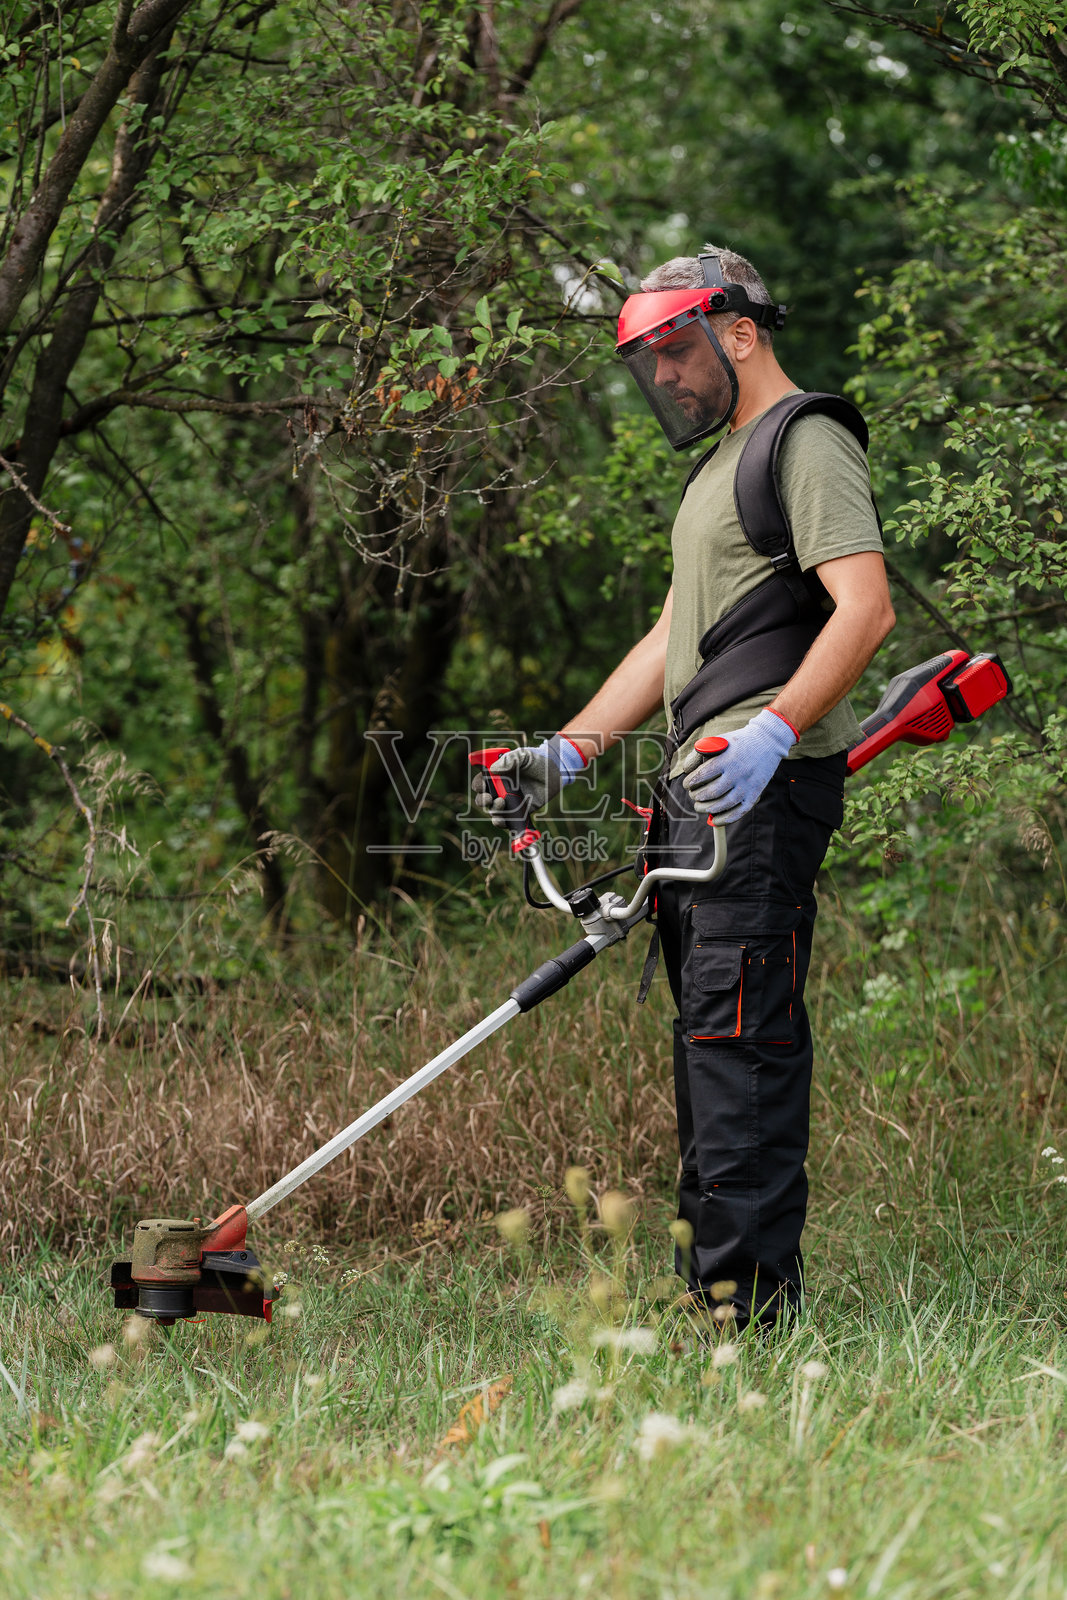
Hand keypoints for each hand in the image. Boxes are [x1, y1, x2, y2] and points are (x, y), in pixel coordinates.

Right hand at [473, 736, 586, 823]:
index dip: (478, 786)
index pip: (479, 783)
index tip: (483, 786)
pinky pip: (507, 821)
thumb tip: (493, 770)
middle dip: (483, 800)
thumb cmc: (537, 760)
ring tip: (502, 803)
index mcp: (496, 776)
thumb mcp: (523, 755)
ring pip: (493, 812)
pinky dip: (503, 823)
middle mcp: (499, 790)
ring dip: (494, 811)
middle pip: (483, 800)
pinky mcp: (518, 812)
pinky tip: (504, 820)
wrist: (555, 771)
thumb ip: (509, 759)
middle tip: (490, 797)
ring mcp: (508, 801)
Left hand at [682, 708, 796, 823]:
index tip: (687, 784)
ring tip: (699, 806)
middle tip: (692, 795)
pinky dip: (726, 819)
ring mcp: (747, 785)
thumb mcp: (720, 740)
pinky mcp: (755, 794)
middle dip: (697, 796)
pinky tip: (715, 820)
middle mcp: (737, 773)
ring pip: (724, 804)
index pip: (702, 775)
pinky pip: (739, 812)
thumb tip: (687, 768)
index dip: (691, 782)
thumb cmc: (739, 742)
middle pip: (712, 792)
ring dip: (707, 808)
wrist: (768, 741)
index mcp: (727, 759)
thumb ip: (702, 751)